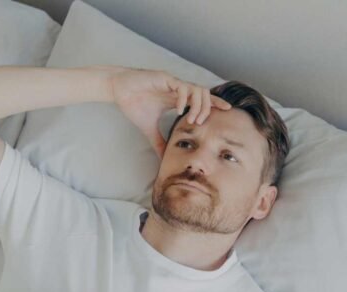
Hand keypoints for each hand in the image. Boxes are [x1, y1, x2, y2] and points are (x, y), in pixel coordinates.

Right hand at [93, 65, 231, 158]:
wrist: (118, 90)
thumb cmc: (133, 104)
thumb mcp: (148, 128)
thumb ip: (158, 142)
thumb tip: (163, 158)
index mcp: (177, 99)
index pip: (202, 100)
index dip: (215, 104)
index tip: (227, 112)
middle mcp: (178, 89)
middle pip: (205, 93)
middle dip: (208, 108)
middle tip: (200, 124)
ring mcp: (172, 83)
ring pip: (197, 89)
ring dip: (198, 105)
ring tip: (192, 119)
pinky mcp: (164, 78)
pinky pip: (181, 87)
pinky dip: (183, 99)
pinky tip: (179, 110)